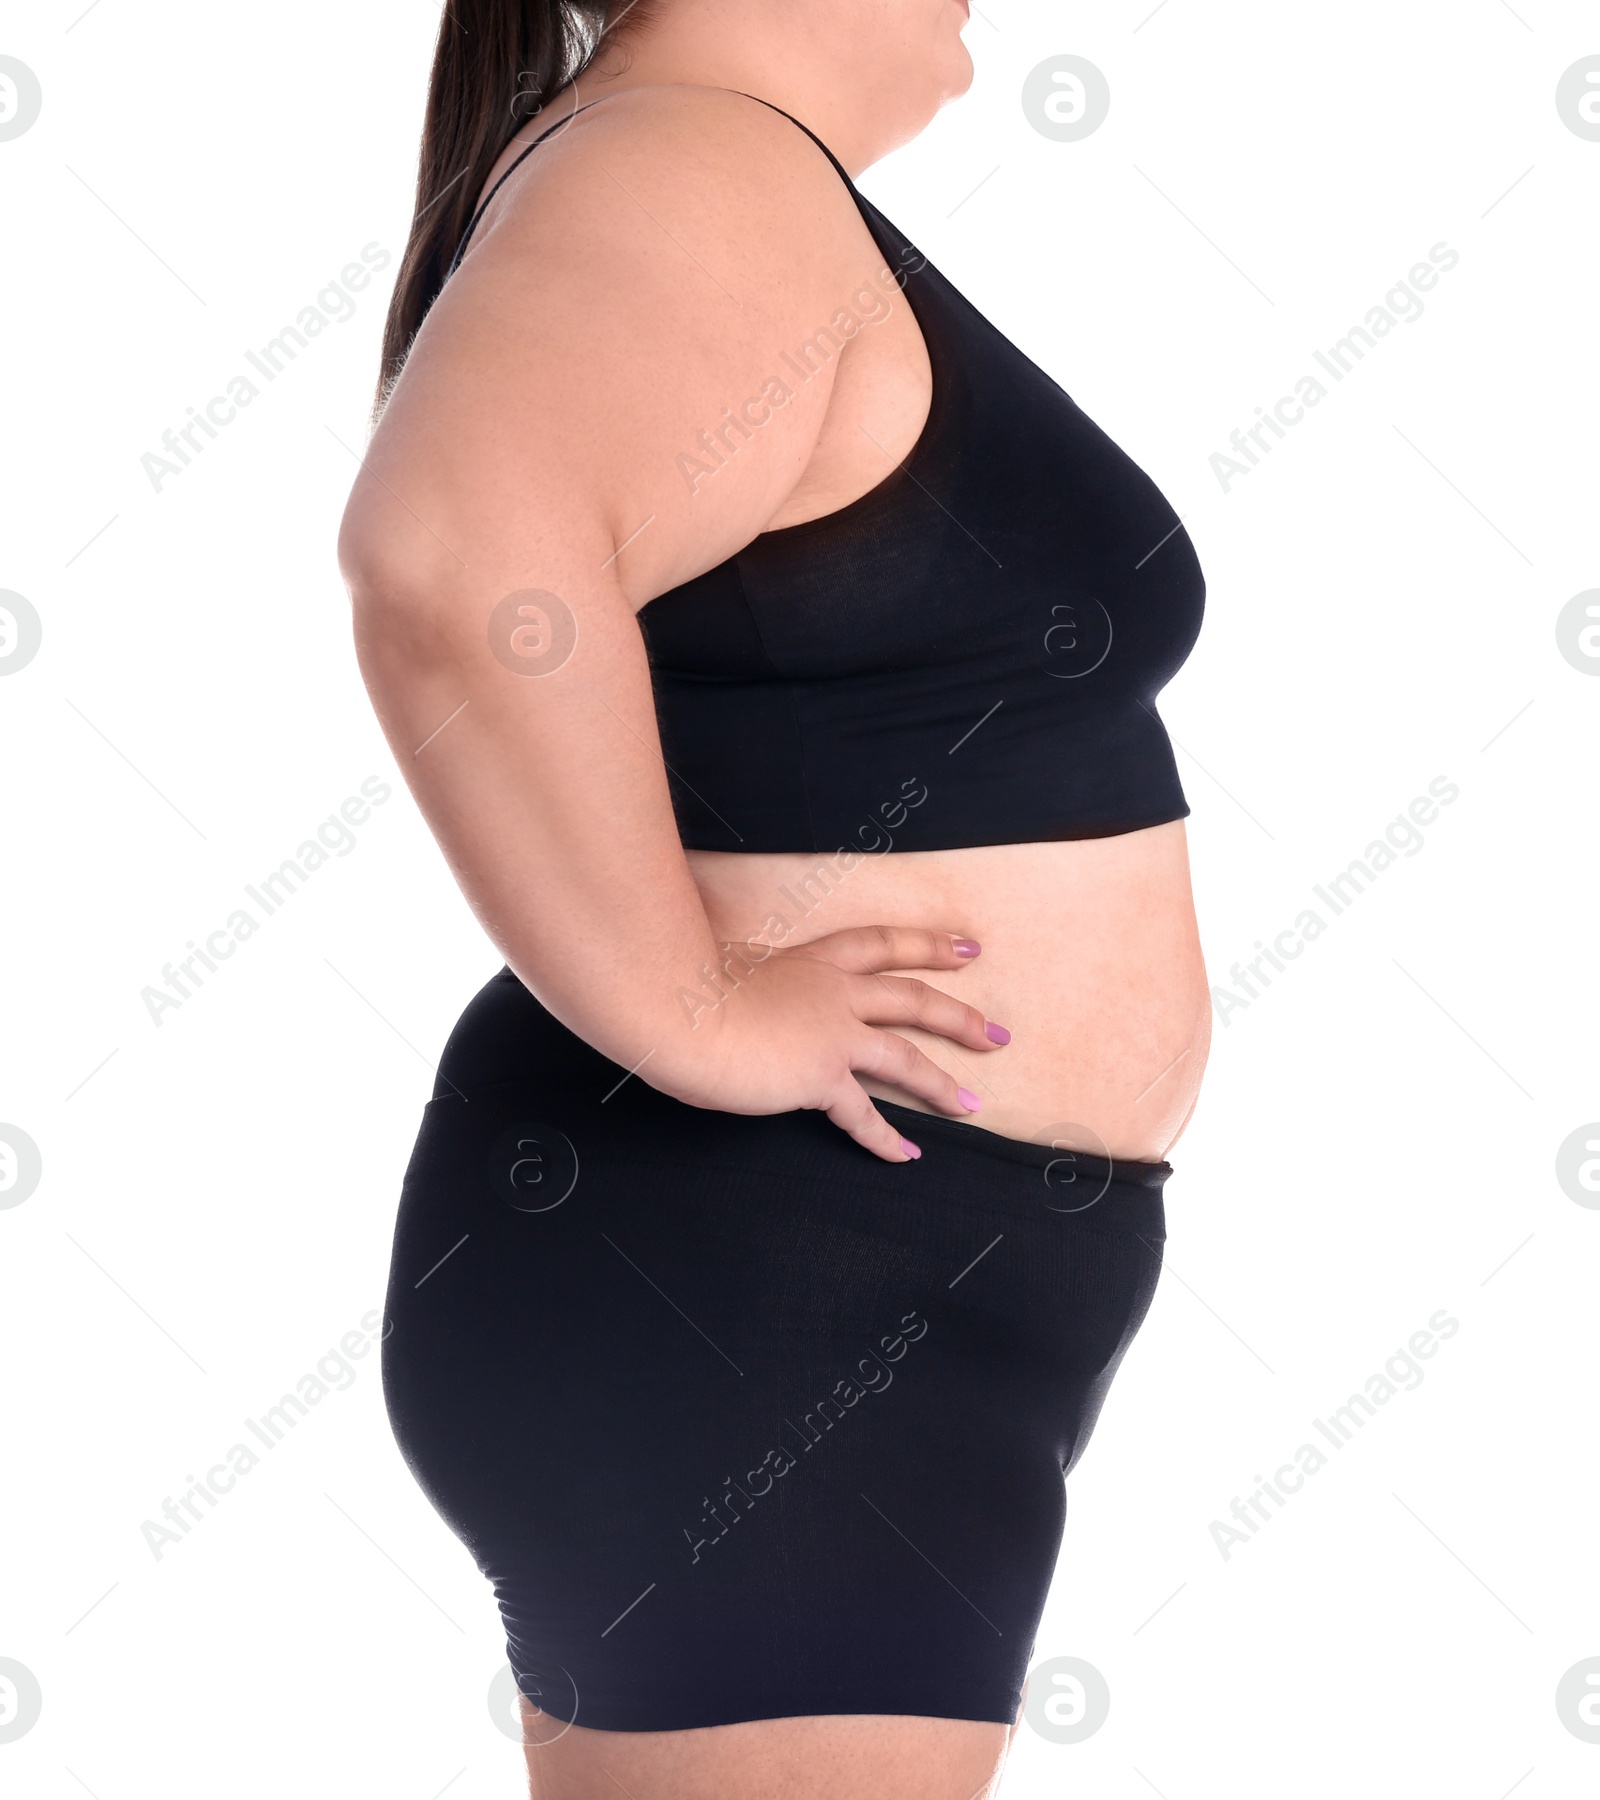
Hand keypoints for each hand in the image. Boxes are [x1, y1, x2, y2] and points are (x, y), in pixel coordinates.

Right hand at [651, 927, 1010, 1162]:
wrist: (675, 1007)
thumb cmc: (680, 987)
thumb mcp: (718, 972)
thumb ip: (738, 986)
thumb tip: (725, 1001)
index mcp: (808, 961)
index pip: (879, 945)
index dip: (926, 945)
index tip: (966, 946)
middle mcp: (830, 992)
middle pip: (910, 998)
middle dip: (958, 1015)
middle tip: (995, 1030)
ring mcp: (830, 1034)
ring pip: (904, 1055)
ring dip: (942, 1081)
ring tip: (974, 1102)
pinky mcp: (819, 1076)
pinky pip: (862, 1113)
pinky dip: (885, 1138)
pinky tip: (908, 1154)